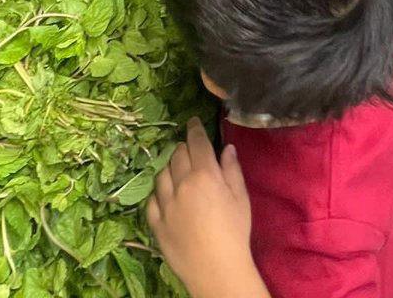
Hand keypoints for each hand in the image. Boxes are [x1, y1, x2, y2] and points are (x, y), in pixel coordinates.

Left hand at [147, 119, 264, 297]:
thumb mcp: (240, 198)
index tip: (192, 121)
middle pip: (177, 155)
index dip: (194, 128)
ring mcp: (165, 204)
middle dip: (184, 149)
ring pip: (161, 175)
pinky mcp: (156, 223)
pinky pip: (151, 200)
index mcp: (204, 174)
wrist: (217, 270)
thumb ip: (232, 169)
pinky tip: (167, 198)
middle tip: (191, 153)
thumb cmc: (235, 232)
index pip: (196, 142)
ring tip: (178, 175)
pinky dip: (158, 194)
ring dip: (170, 170)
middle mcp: (181, 184)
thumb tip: (226, 148)